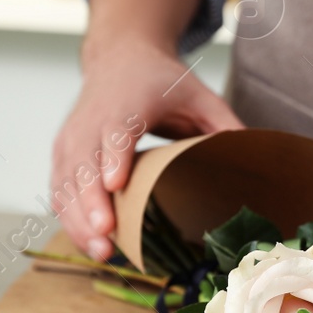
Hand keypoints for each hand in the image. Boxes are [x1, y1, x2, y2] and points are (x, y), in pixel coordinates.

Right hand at [51, 0, 243, 259]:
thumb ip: (224, 122)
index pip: (116, 130)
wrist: (120, 58)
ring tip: (101, 253)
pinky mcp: (64, 153)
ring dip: (78, 219)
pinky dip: (71, 218)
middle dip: (92, 202)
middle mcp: (92, 120)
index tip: (117, 183)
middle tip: (107, 235)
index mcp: (127, 103)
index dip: (114, 156)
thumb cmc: (161, 81)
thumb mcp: (199, 93)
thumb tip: (252, 156)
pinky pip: (60, 189)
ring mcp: (73, 138)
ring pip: (67, 182)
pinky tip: (90, 245)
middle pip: (84, 163)